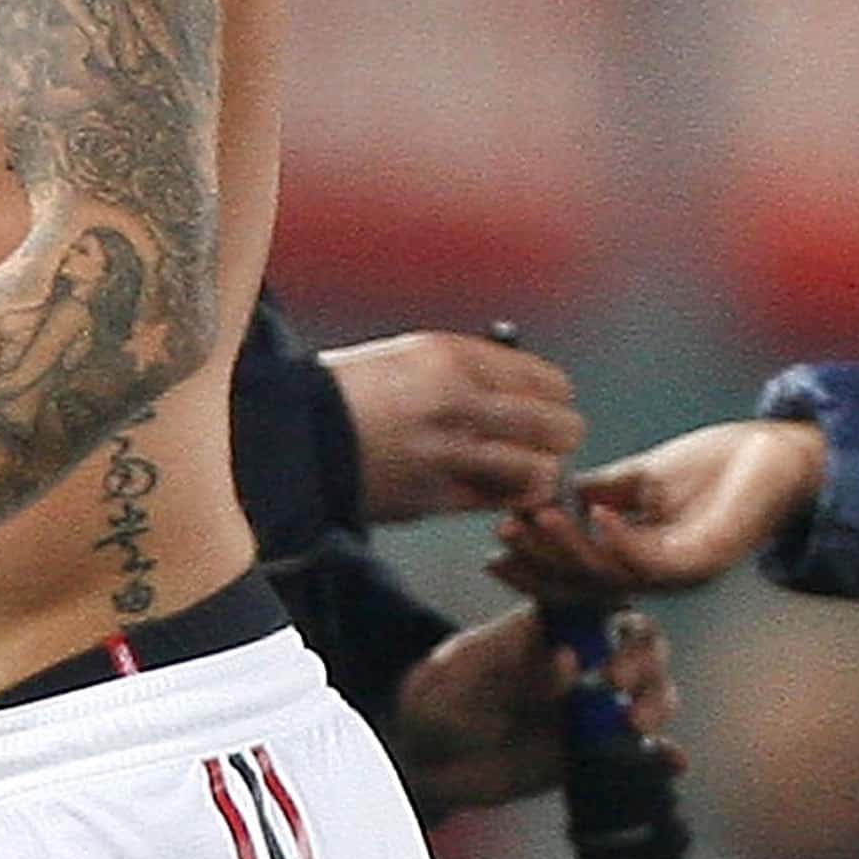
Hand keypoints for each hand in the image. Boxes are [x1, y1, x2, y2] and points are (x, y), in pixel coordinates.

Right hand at [323, 329, 586, 522]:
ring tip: (526, 475)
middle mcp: (458, 402)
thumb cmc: (355, 390)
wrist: (299, 432)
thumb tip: (525, 391)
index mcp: (453, 358)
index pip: (549, 382)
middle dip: (559, 439)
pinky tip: (499, 494)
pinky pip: (499, 503)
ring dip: (539, 475)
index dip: (556, 400)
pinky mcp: (436, 495)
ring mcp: (449, 452)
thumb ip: (472, 370)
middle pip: (557, 427)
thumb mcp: (414, 355)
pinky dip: (508, 502)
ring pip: (538, 471)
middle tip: (546, 445)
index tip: (547, 408)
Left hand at [387, 606, 682, 819]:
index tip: (606, 632)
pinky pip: (641, 749)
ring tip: (638, 727)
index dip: (615, 608)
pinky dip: (663, 754)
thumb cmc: (433, 705)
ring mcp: (590, 702)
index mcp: (541, 625)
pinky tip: (673, 762)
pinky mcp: (596, 746)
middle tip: (620, 685)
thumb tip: (569, 657)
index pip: (593, 599)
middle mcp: (576, 658)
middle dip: (644, 657)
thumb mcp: (456, 680)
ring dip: (658, 700)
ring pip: (650, 688)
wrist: (427, 765)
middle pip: (636, 640)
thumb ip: (506, 667)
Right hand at [490, 418, 829, 598]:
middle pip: (587, 582)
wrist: (781, 454)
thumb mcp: (643, 476)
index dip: (535, 564)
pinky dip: (620, 540)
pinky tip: (593, 514)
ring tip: (536, 517)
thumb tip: (551, 489)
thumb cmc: (718, 466)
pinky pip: (655, 560)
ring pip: (613, 575)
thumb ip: (600, 490)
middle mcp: (659, 574)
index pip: (577, 572)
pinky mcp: (708, 557)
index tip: (494, 544)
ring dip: (570, 549)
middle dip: (540, 562)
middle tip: (503, 533)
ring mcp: (683, 571)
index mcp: (641, 558)